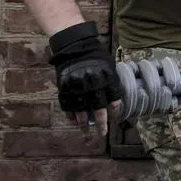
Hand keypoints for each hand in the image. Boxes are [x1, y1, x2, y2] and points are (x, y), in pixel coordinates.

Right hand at [48, 21, 122, 136]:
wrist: (75, 46)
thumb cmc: (96, 57)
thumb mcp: (109, 66)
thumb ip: (112, 82)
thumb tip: (116, 101)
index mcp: (107, 78)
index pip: (114, 99)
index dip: (115, 111)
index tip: (114, 118)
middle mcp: (93, 84)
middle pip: (98, 109)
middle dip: (101, 124)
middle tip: (102, 134)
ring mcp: (77, 87)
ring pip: (81, 111)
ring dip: (84, 124)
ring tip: (86, 132)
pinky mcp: (64, 88)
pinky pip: (67, 106)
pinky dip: (70, 115)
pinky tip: (74, 121)